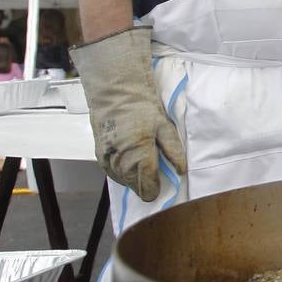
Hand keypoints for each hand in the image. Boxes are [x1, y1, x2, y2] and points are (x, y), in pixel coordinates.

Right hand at [71, 27, 185, 201]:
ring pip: (123, 181)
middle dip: (145, 184)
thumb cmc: (142, 108)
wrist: (116, 93)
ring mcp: (107, 159)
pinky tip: (130, 164)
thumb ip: (173, 151)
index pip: (147, 183)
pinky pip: (112, 174)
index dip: (155, 188)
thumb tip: (182, 170)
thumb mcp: (164, 127)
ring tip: (142, 168)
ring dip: (133, 179)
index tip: (160, 188)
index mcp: (139, 152)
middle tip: (154, 176)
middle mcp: (120, 159)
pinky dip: (122, 173)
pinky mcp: (99, 156)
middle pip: (134, 186)